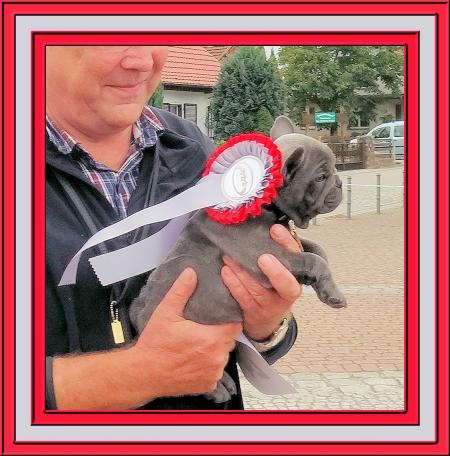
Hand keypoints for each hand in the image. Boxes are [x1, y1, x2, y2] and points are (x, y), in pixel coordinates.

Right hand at [133, 268, 241, 398]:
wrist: (143, 374)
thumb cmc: (155, 344)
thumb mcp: (166, 312)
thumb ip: (181, 291)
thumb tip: (191, 272)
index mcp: (211, 339)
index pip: (235, 325)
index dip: (230, 318)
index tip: (221, 315)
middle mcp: (217, 358)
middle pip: (230, 340)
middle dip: (221, 332)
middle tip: (207, 326)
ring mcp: (213, 373)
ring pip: (224, 355)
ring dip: (216, 349)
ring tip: (200, 342)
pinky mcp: (208, 385)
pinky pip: (216, 370)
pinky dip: (209, 365)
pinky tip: (196, 358)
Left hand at [221, 224, 301, 341]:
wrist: (266, 318)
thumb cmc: (274, 285)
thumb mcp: (282, 267)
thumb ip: (278, 250)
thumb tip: (268, 222)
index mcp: (297, 276)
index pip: (296, 258)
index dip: (286, 244)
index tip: (275, 229)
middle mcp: (287, 293)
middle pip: (285, 284)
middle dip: (275, 272)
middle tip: (262, 257)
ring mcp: (270, 305)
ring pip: (258, 290)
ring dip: (243, 273)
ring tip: (229, 256)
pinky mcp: (254, 313)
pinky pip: (243, 298)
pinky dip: (233, 284)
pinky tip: (225, 271)